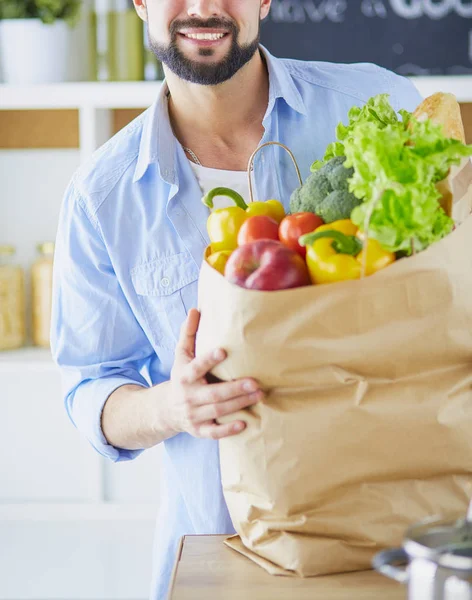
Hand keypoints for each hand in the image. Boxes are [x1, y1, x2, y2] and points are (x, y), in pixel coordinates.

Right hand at [166, 308, 262, 438]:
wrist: (165, 409)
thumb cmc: (181, 376)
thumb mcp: (181, 355)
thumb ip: (188, 333)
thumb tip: (195, 310)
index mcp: (184, 376)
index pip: (196, 367)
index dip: (208, 360)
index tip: (223, 351)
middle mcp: (188, 396)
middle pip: (213, 394)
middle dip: (234, 389)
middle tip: (256, 382)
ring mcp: (193, 414)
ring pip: (217, 411)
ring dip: (239, 404)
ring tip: (259, 396)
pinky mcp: (199, 430)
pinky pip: (213, 433)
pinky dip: (227, 430)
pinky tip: (244, 424)